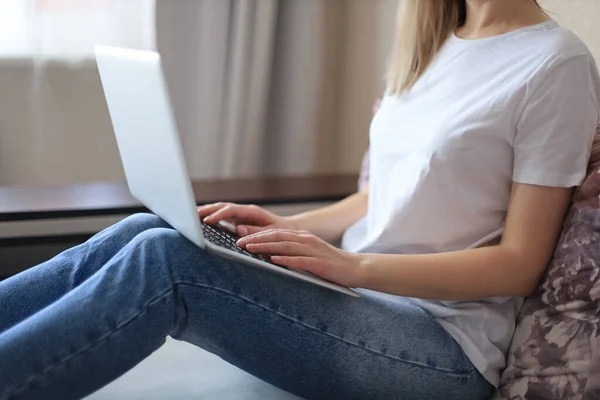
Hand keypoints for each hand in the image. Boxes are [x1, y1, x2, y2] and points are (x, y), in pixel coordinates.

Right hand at [198, 203, 297, 236]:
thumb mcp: (271, 233)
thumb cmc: (281, 233)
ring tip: (189, 214)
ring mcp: (240, 214)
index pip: (231, 210)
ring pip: (220, 209)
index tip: (207, 221)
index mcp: (252, 212)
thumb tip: (238, 229)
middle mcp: (244, 210)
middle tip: (190, 214)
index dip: (218, 215)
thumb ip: (255, 231)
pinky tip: (199, 219)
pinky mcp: (237, 220)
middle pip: (222, 206)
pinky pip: (221, 216)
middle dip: (206, 209)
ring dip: (206, 211)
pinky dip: (210, 216)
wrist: (288, 230)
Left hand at [237, 229, 363, 287]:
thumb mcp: (308, 255)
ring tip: (250, 249)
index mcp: (302, 237)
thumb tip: (270, 256)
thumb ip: (291, 253)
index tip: (240, 238)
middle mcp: (306, 240)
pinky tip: (274, 260)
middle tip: (238, 242)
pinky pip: (300, 260)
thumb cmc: (330, 264)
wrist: (355, 268)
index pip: (275, 233)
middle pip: (277, 236)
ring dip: (266, 246)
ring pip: (285, 246)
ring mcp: (313, 250)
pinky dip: (286, 259)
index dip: (257, 235)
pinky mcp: (320, 263)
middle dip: (256, 239)